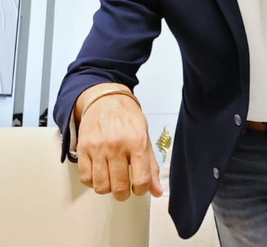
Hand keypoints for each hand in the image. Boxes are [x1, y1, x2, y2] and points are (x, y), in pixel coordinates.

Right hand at [75, 84, 162, 200]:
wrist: (107, 100)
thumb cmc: (128, 118)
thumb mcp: (145, 137)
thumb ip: (151, 165)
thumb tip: (157, 190)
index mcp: (137, 142)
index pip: (141, 179)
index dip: (142, 189)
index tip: (139, 187)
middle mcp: (117, 145)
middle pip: (120, 187)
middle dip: (124, 193)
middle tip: (125, 186)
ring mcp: (98, 148)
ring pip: (101, 186)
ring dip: (108, 188)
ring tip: (112, 179)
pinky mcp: (83, 149)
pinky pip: (85, 178)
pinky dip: (92, 182)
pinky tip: (100, 173)